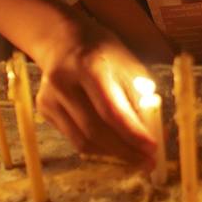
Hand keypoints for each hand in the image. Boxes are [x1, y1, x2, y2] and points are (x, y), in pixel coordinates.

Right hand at [32, 15, 157, 164]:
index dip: (132, 133)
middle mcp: (64, 83)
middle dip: (125, 151)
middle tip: (148, 162)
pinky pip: (73, 137)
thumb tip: (158, 132)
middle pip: (94, 130)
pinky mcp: (43, 110)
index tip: (153, 148)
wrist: (62, 40)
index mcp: (89, 65)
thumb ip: (141, 97)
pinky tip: (114, 146)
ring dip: (112, 154)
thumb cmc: (103, 52)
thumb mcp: (128, 64)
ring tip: (135, 158)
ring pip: (82, 141)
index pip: (110, 109)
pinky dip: (97, 147)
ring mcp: (49, 98)